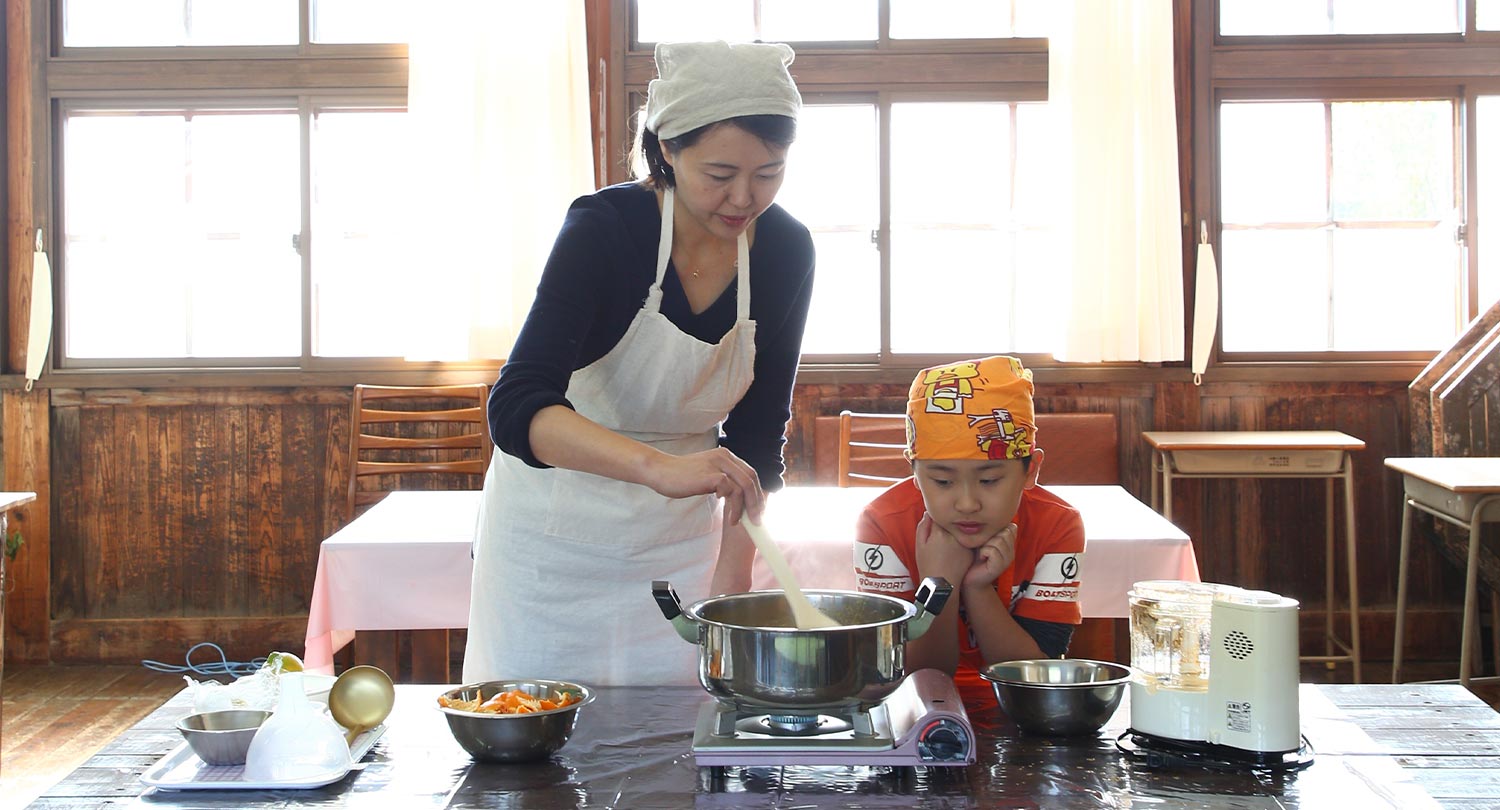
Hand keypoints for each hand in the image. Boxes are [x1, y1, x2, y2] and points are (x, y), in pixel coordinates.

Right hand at [642, 447, 764, 525]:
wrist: (660, 471)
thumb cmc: (680, 477)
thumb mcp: (706, 475)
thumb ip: (721, 481)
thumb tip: (737, 500)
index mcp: (725, 456)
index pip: (750, 474)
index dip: (756, 492)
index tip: (757, 510)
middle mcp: (725, 457)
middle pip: (751, 479)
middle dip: (757, 502)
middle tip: (756, 520)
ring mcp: (718, 465)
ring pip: (744, 486)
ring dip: (746, 507)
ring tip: (739, 521)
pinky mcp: (712, 475)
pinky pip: (732, 492)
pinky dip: (734, 506)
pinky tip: (728, 515)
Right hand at [914, 513, 973, 587]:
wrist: (941, 585)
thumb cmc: (928, 565)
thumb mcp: (919, 544)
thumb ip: (923, 525)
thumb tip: (928, 513)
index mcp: (939, 532)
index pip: (939, 515)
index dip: (935, 519)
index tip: (933, 525)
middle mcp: (954, 535)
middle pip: (951, 521)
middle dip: (946, 525)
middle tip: (941, 537)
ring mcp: (964, 543)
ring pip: (960, 530)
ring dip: (955, 532)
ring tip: (947, 546)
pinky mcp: (971, 550)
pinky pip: (966, 540)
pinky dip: (961, 542)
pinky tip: (955, 552)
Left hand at [964, 522, 1017, 590]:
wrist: (970, 579)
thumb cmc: (974, 558)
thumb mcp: (983, 540)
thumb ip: (990, 530)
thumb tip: (988, 513)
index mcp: (1009, 544)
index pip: (1011, 527)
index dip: (997, 529)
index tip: (987, 539)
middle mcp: (1011, 551)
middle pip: (1005, 532)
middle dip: (990, 536)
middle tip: (983, 547)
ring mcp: (1007, 560)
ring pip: (999, 540)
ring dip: (986, 544)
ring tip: (982, 552)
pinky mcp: (999, 566)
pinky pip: (992, 550)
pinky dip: (983, 552)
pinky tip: (981, 558)